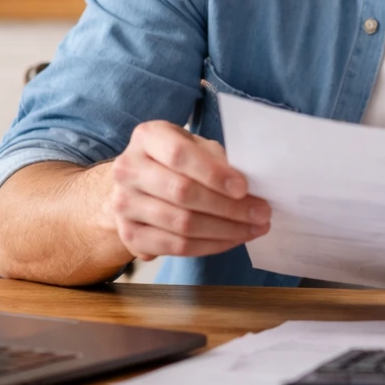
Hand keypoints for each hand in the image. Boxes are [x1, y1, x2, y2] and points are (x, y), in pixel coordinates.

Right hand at [107, 120, 269, 260]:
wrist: (136, 186)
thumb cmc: (175, 161)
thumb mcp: (195, 146)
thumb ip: (216, 159)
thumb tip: (249, 185)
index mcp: (147, 137)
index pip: (180, 155)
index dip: (213, 174)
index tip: (244, 188)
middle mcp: (128, 169)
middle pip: (182, 193)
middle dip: (229, 207)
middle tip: (261, 214)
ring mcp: (123, 205)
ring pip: (182, 224)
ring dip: (226, 230)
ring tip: (253, 228)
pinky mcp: (129, 235)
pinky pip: (176, 247)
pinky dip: (210, 246)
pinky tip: (232, 239)